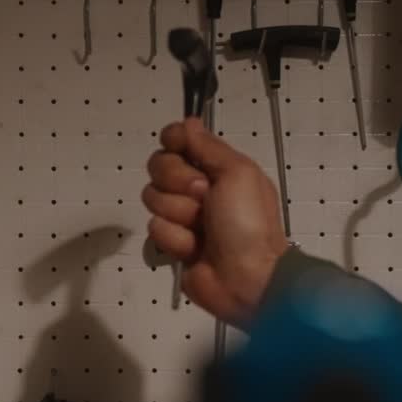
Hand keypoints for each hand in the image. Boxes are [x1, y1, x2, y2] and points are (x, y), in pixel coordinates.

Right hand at [143, 118, 287, 325]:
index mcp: (217, 168)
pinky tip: (195, 250)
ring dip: (179, 214)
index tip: (175, 145)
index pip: (178, 140)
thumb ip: (208, 147)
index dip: (172, 141)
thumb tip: (188, 122)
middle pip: (158, 166)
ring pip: (153, 198)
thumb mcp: (238, 174)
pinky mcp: (172, 243)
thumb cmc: (248, 222)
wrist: (248, 279)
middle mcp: (196, 188)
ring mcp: (182, 216)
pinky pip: (156, 230)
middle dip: (177, 180)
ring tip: (201, 229)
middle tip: (203, 196)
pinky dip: (176, 239)